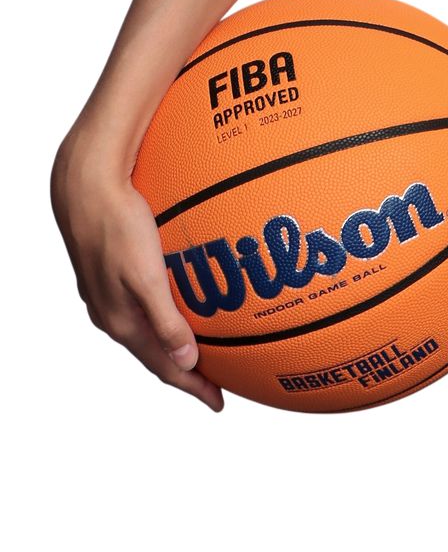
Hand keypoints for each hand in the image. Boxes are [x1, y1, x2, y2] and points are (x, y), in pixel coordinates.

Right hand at [50, 137, 224, 412]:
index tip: (220, 403)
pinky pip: (144, 305)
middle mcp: (112, 314)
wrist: (85, 186)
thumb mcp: (145, 276)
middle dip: (186, 371)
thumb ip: (165, 320)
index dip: (192, 388)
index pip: (163, 368)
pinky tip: (181, 301)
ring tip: (202, 348)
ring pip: (148, 330)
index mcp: (120, 322)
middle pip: (155, 354)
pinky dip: (166, 315)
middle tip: (217, 381)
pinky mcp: (112, 272)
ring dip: (175, 342)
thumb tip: (187, 362)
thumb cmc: (118, 225)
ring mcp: (109, 294)